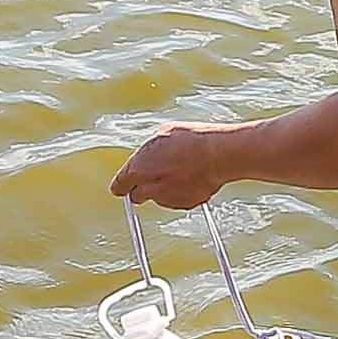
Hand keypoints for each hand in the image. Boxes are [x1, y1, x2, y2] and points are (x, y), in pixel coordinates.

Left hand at [113, 126, 236, 210]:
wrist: (218, 155)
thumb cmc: (192, 141)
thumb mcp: (162, 134)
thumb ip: (149, 151)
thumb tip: (149, 154)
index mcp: (138, 170)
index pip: (119, 185)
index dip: (122, 183)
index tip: (123, 184)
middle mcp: (150, 189)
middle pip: (136, 196)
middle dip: (141, 188)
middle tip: (151, 177)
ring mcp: (168, 199)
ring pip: (158, 198)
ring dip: (162, 189)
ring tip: (178, 171)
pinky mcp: (186, 204)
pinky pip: (176, 200)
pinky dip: (180, 192)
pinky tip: (189, 177)